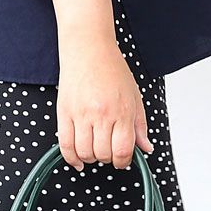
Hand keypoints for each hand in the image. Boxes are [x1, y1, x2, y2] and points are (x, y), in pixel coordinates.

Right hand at [57, 35, 152, 170]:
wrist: (88, 48)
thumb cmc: (112, 70)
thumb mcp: (134, 97)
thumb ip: (140, 126)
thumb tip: (146, 148)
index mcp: (121, 111)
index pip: (122, 151)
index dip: (123, 162)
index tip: (123, 159)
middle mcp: (101, 114)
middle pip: (103, 155)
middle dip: (108, 158)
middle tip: (109, 150)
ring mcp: (81, 115)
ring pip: (85, 153)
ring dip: (91, 158)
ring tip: (95, 150)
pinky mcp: (64, 113)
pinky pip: (65, 146)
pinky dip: (72, 159)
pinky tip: (79, 161)